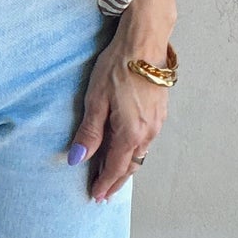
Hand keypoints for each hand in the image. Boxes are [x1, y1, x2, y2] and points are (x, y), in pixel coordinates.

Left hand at [66, 14, 172, 202]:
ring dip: (127, 167)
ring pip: (141, 153)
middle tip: (104, 193)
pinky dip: (135, 151)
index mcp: (131, 133)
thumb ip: (89, 132)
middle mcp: (148, 132)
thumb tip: (77, 158)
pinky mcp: (160, 111)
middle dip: (116, 181)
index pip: (115, 167)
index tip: (95, 196)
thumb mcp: (96, 100)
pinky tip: (128, 148)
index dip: (104, 183)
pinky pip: (147, 141)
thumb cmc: (118, 67)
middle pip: (131, 166)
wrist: (145, 42)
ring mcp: (157, 122)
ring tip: (114, 175)